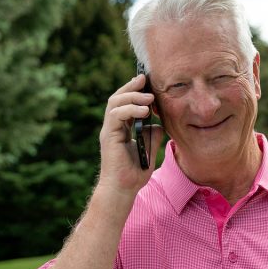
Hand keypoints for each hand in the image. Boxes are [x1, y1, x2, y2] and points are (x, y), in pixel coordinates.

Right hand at [98, 73, 164, 195]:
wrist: (123, 189)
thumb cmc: (134, 174)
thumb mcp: (149, 150)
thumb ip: (153, 135)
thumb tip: (160, 123)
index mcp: (120, 129)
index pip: (125, 103)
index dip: (134, 91)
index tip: (147, 82)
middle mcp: (112, 127)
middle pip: (118, 98)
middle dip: (131, 87)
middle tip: (145, 79)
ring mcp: (109, 131)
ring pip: (115, 103)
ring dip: (132, 96)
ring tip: (149, 97)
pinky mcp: (108, 136)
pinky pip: (116, 115)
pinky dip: (130, 109)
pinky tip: (144, 111)